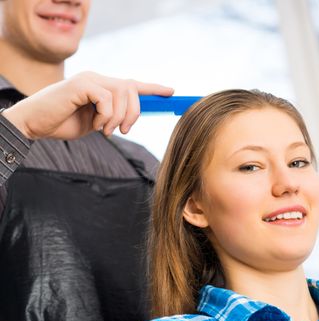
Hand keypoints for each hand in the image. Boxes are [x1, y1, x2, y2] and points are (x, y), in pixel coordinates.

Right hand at [2, 71, 173, 139]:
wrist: (34, 124)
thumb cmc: (63, 123)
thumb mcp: (96, 121)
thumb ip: (112, 115)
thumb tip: (132, 117)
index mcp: (102, 86)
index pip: (132, 83)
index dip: (152, 88)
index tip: (171, 92)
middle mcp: (97, 78)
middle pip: (132, 89)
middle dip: (134, 112)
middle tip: (124, 130)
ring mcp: (88, 79)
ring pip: (122, 93)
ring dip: (119, 118)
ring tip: (106, 130)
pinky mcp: (80, 84)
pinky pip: (106, 99)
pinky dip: (106, 116)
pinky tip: (95, 125)